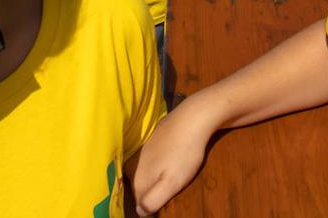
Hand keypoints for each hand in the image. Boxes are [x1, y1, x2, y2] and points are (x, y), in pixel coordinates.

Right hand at [133, 95, 219, 215]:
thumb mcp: (171, 183)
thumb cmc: (184, 153)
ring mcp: (142, 152)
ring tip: (170, 179)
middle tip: (169, 192)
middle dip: (151, 193)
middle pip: (141, 188)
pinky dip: (158, 166)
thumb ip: (152, 200)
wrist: (192, 117)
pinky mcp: (151, 141)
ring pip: (145, 174)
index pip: (139, 203)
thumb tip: (139, 212)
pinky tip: (169, 163)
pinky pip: (151, 161)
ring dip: (154, 180)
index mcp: (138, 178)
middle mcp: (135, 165)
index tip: (163, 205)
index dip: (151, 206)